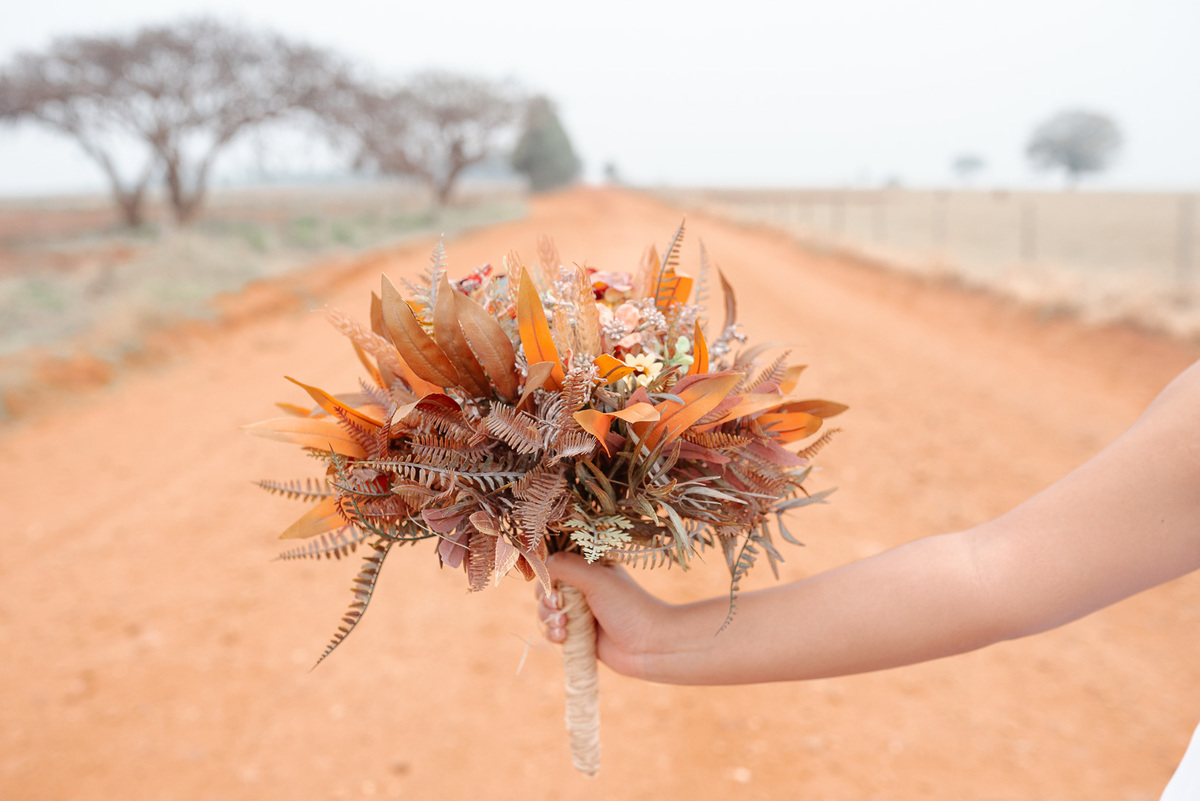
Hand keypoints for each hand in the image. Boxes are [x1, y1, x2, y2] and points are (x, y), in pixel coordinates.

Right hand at [535, 552, 673, 678]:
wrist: (650, 646)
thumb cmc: (629, 607)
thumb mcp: (596, 578)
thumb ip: (565, 566)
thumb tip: (541, 566)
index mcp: (590, 567)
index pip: (556, 563)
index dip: (548, 574)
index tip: (552, 585)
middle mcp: (584, 587)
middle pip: (547, 588)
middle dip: (546, 599)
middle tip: (556, 606)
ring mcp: (581, 612)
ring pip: (547, 611)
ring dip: (548, 618)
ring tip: (563, 626)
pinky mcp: (580, 634)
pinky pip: (554, 631)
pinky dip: (554, 633)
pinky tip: (564, 637)